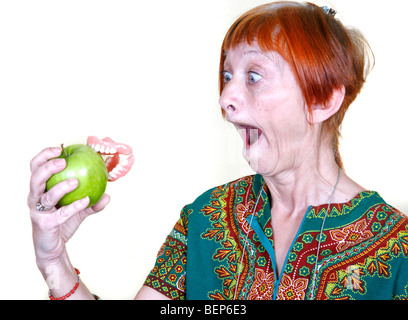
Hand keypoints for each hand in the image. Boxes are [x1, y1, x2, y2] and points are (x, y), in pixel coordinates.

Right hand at [28, 147, 109, 267]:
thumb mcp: (79, 210)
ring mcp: (38, 212)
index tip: (59, 148)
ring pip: (46, 196)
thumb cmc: (62, 224)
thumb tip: (109, 193)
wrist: (54, 249)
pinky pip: (60, 214)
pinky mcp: (45, 225)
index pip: (36, 168)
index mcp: (40, 190)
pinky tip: (86, 200)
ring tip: (76, 181)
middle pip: (35, 178)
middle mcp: (35, 199)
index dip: (44, 156)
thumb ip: (93, 201)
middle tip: (64, 161)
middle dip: (48, 167)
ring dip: (61, 187)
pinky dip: (74, 207)